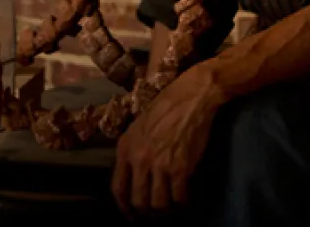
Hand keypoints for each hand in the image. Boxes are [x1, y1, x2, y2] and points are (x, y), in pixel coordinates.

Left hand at [111, 64, 226, 214]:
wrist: (191, 96)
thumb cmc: (166, 105)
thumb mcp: (139, 125)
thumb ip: (133, 149)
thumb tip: (134, 173)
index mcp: (126, 148)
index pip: (118, 189)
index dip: (124, 206)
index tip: (131, 213)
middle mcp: (139, 159)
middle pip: (138, 200)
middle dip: (146, 211)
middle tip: (154, 211)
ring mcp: (160, 165)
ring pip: (157, 203)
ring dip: (164, 209)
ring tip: (170, 206)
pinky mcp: (180, 167)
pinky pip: (178, 197)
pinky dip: (181, 202)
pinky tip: (184, 198)